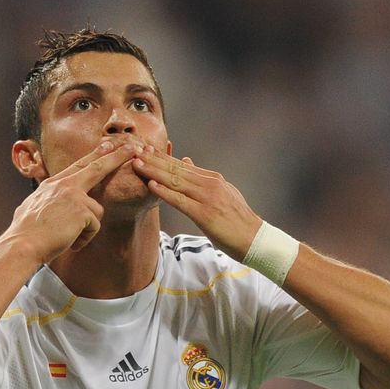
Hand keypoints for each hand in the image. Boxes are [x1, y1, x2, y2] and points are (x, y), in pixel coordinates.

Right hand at [6, 141, 139, 263]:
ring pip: (97, 211)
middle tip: (133, 147)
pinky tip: (70, 242)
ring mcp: (73, 195)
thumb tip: (53, 205)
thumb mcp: (33, 207)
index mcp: (53, 184)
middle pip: (97, 167)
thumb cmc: (26, 233)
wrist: (22, 245)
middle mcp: (64, 185)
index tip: (108, 145)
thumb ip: (49, 201)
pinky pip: (94, 226)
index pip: (78, 165)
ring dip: (86, 229)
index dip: (95, 155)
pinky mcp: (81, 210)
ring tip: (68, 238)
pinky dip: (84, 239)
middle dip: (117, 156)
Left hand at [132, 147, 261, 260]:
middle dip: (154, 160)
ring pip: (175, 181)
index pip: (182, 165)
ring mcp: (207, 198)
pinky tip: (151, 185)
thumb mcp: (222, 193)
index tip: (145, 149)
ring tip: (137, 164)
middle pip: (176, 169)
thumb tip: (187, 161)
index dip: (162, 157)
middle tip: (135, 150)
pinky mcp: (204, 213)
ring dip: (154, 172)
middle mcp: (209, 184)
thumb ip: (202, 179)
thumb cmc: (237, 220)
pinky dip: (164, 192)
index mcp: (213, 179)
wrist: (254, 238)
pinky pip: (180, 200)